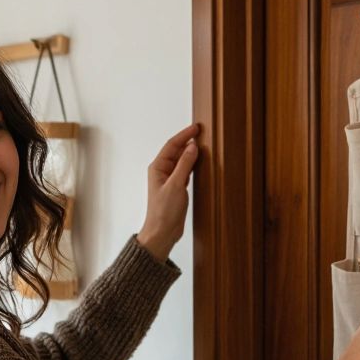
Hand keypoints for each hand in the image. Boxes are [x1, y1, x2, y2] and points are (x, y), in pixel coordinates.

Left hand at [137, 123, 201, 260]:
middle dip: (187, 141)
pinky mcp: (175, 188)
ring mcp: (169, 180)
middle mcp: (162, 172)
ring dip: (190, 153)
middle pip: (176, 151)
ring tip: (202, 145)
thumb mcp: (176, 185)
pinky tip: (199, 163)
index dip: (184, 135)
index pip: (172, 145)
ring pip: (181, 161)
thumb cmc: (164, 211)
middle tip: (201, 133)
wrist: (162, 232)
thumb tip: (192, 147)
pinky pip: (184, 171)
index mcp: (157, 168)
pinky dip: (192, 165)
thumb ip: (185, 165)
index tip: (196, 128)